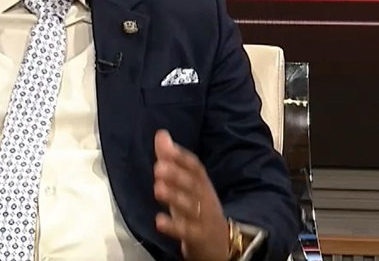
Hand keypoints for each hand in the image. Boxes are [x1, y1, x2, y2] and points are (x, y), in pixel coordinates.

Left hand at [153, 130, 232, 260]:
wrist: (221, 243)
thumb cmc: (197, 208)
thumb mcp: (186, 184)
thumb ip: (171, 159)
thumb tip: (161, 134)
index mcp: (201, 183)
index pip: (195, 167)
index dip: (181, 157)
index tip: (166, 147)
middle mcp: (204, 198)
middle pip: (193, 185)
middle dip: (177, 175)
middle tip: (158, 167)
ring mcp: (203, 218)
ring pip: (190, 207)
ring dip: (175, 197)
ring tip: (157, 189)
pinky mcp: (199, 237)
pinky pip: (187, 232)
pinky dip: (173, 226)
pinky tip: (158, 221)